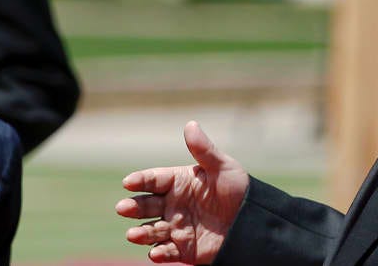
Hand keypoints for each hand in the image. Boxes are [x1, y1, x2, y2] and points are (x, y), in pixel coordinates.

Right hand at [115, 121, 249, 263]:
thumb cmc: (239, 190)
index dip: (140, 180)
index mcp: (178, 182)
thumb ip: (204, 150)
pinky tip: (155, 253)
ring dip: (141, 233)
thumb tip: (190, 124)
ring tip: (133, 234)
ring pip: (152, 230)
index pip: (153, 180)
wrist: (255, 222)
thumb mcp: (223, 168)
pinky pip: (168, 252)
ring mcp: (177, 227)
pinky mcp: (184, 249)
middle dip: (133, 207)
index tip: (128, 183)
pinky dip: (159, 253)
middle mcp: (172, 204)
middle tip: (123, 209)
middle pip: (146, 205)